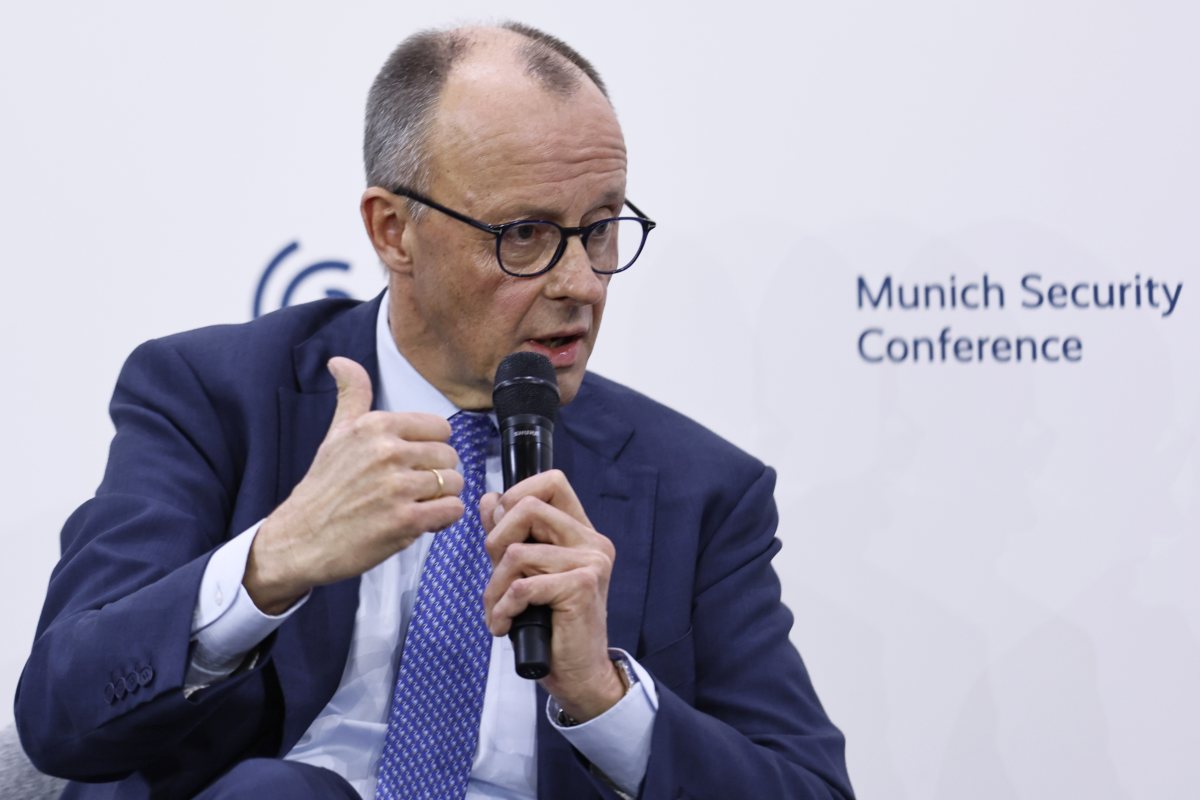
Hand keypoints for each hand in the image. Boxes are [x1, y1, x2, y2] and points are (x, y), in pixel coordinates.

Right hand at [244, 357, 464, 614]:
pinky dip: (443, 519)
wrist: (298, 540)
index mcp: (375, 426)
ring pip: (454, 483)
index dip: (431, 448)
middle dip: (437, 475)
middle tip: (411, 489)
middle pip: (450, 456)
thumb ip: (351, 395)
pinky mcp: (404, 521)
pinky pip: (452, 510)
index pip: (440, 427)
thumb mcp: (336, 434)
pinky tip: (420, 522)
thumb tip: (340, 361)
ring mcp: (397, 487)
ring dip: (441, 499)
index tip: (412, 463)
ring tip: (414, 505)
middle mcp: (387, 452)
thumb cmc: (322, 489)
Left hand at [480, 470, 625, 721]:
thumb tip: (489, 499)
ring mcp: (590, 562)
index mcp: (581, 532)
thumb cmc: (552, 627)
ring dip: (494, 589)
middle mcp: (591, 541)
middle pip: (528, 507)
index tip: (501, 530)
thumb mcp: (525, 574)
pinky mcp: (581, 587)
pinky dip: (503, 608)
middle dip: (495, 542)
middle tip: (495, 578)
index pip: (552, 482)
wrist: (579, 674)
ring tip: (498, 612)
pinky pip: (522, 585)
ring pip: (517, 552)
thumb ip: (509, 536)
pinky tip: (505, 625)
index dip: (517, 494)